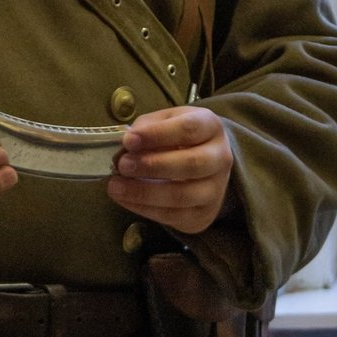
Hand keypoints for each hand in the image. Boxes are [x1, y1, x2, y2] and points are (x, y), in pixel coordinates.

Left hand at [106, 105, 232, 235]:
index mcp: (211, 127)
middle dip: (153, 165)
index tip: (129, 140)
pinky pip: (173, 215)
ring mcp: (215, 189)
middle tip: (123, 165)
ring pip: (182, 195)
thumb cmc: (179, 137)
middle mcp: (220, 158)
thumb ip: (147, 128)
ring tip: (116, 186)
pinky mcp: (204, 214)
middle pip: (192, 164)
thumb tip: (127, 145)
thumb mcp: (165, 121)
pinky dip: (144, 209)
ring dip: (145, 192)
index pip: (189, 129)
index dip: (157, 134)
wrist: (204, 163)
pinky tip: (125, 199)